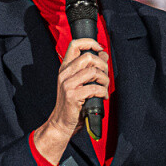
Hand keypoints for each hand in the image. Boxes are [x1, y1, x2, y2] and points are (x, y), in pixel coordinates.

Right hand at [32, 38, 108, 163]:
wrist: (61, 123)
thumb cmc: (72, 103)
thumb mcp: (79, 82)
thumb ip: (90, 68)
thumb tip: (103, 54)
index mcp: (65, 68)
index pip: (75, 44)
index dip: (90, 42)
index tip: (100, 48)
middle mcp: (64, 73)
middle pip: (88, 57)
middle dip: (103, 65)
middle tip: (105, 76)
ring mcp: (67, 84)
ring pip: (93, 72)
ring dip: (105, 80)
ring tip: (105, 88)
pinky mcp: (72, 96)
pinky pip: (94, 88)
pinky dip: (103, 92)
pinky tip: (102, 97)